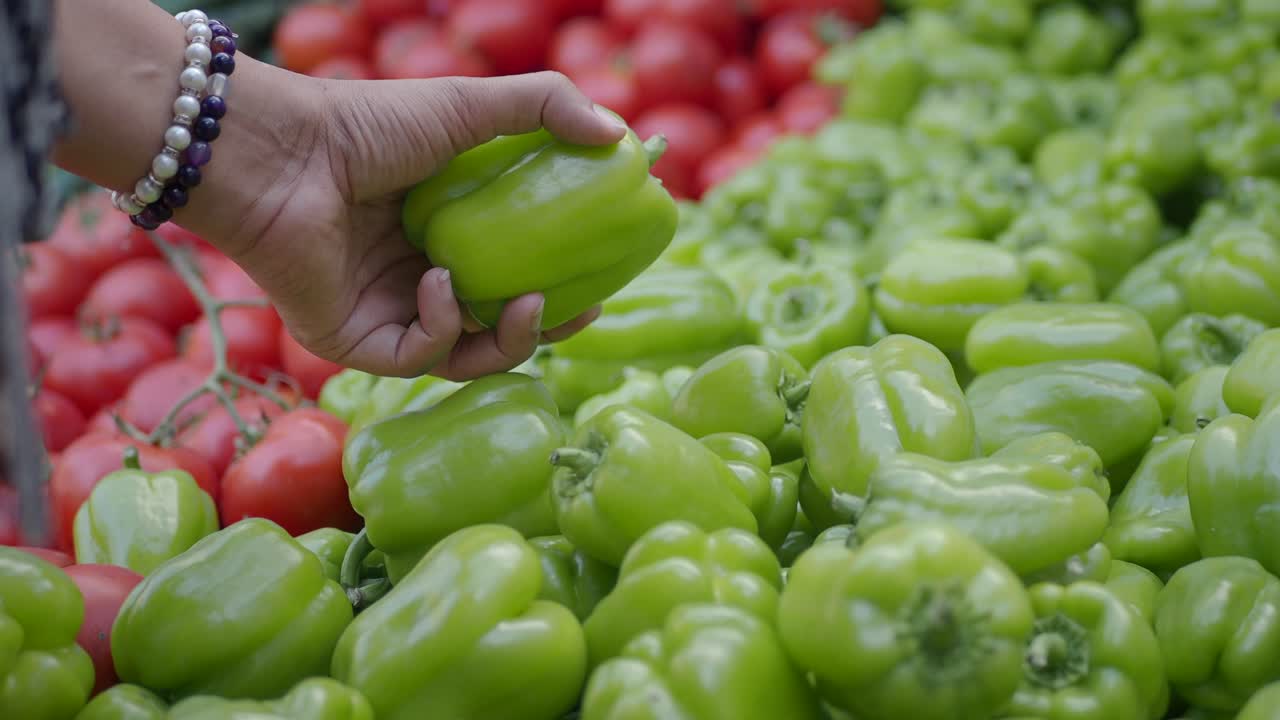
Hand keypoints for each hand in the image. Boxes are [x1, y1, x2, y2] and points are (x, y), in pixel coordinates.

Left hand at [219, 71, 627, 379]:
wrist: (282, 152)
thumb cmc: (364, 124)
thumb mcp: (468, 107)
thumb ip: (544, 107)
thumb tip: (618, 134)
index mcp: (443, 235)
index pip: (511, 279)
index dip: (559, 290)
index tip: (602, 289)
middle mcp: (416, 281)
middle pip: (495, 328)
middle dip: (544, 331)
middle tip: (584, 314)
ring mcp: (386, 315)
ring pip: (463, 356)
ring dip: (506, 340)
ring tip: (529, 306)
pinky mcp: (353, 342)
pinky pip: (416, 356)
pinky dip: (440, 326)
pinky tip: (439, 285)